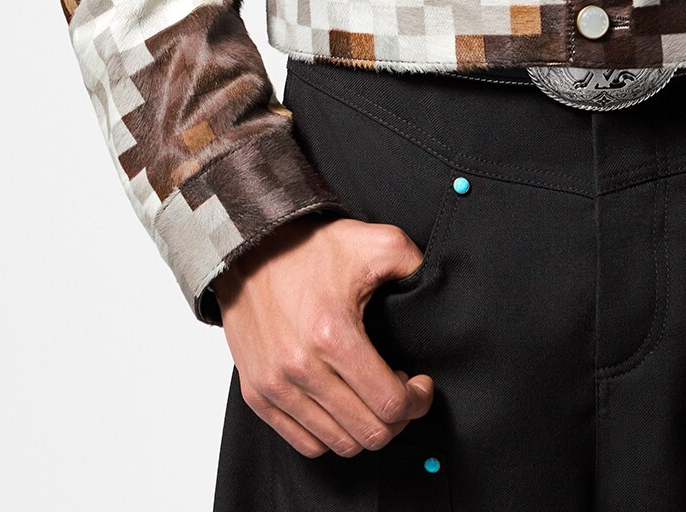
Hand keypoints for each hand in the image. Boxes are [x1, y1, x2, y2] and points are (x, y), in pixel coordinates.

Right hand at [215, 215, 436, 458]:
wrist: (248, 247)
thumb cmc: (311, 247)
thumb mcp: (373, 241)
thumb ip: (413, 263)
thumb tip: (437, 284)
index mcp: (333, 335)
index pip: (390, 403)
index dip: (417, 400)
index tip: (420, 383)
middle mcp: (300, 368)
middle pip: (368, 432)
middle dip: (396, 418)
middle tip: (399, 390)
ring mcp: (275, 386)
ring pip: (338, 444)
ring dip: (364, 426)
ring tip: (369, 395)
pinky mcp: (256, 394)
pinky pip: (303, 442)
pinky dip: (330, 434)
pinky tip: (341, 405)